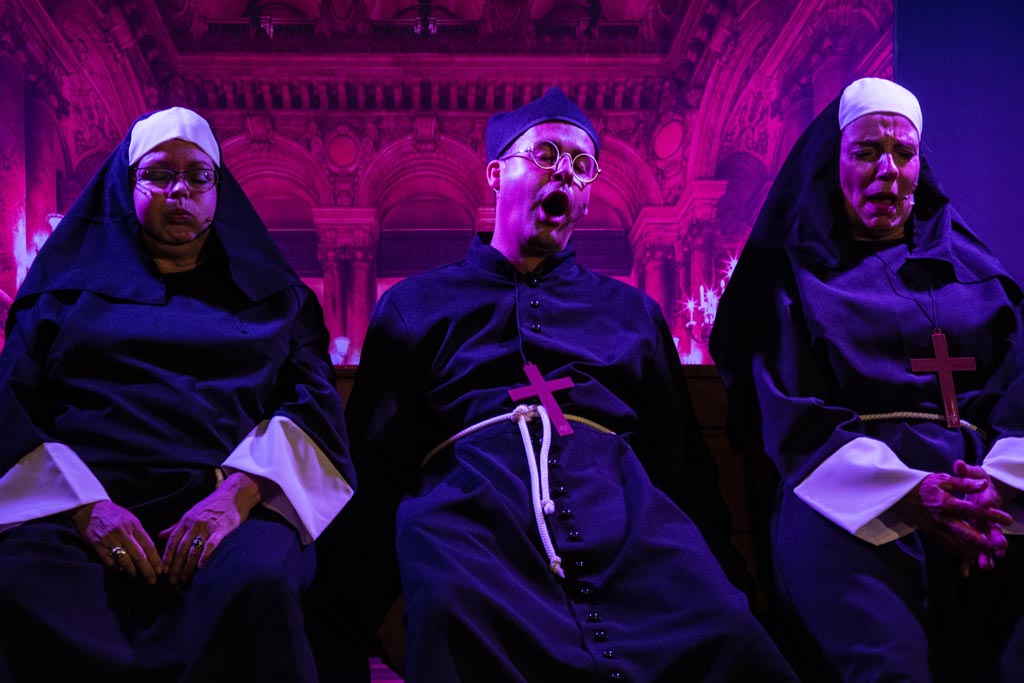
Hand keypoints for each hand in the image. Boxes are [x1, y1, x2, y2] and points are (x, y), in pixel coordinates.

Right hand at [70, 500, 163, 584]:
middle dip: (147, 570)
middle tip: (152, 580)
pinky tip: (119, 571)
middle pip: (139, 555)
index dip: (155, 560)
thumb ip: (139, 534)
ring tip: (135, 575)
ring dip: (131, 570)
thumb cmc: (115, 515)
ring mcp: (110, 539)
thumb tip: (148, 553)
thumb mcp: (131, 519)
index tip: (160, 571)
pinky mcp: (97, 543)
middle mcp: (123, 532)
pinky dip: (114, 567)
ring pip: (124, 559)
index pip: (148, 545)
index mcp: (134, 525)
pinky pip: (108, 560)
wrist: (91, 508)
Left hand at [159, 472, 262, 584]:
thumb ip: (176, 526)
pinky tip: (202, 567)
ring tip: (185, 579)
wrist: (233, 494)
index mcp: (185, 521)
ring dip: (188, 566)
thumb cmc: (212, 506)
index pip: (172, 542)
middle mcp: (194, 524)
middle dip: (176, 567)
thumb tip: (160, 536)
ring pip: (194, 549)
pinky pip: (212, 544)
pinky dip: (206, 555)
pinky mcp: (222, 528)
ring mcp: (207, 526)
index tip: (164, 571)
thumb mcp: (191, 513)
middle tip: (173, 581)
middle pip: (181, 549)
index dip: (167, 558)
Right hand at [896, 469, 1012, 573]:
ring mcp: (936, 529)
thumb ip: (964, 483)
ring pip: (957, 543)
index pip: (972, 510)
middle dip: (983, 541)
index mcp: (945, 503)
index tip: (1007, 519)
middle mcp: (941, 519)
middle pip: (965, 532)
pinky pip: (948, 546)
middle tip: (999, 546)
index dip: (991, 515)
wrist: (901, 495)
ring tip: (990, 557)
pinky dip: (960, 554)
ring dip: (974, 551)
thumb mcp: (942, 479)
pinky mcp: (933, 534)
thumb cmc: (924, 486)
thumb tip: (983, 485)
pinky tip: (971, 559)